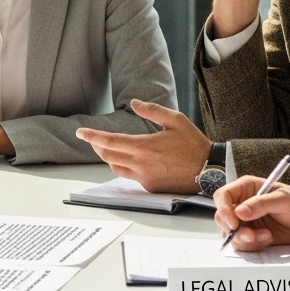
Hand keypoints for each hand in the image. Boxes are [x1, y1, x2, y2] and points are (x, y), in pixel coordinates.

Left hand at [75, 99, 209, 193]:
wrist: (209, 171)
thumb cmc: (194, 144)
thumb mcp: (176, 120)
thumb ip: (152, 111)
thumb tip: (135, 103)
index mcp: (144, 147)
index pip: (109, 141)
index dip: (92, 136)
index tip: (80, 132)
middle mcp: (141, 165)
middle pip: (107, 155)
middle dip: (96, 145)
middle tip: (91, 137)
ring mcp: (144, 178)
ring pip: (115, 167)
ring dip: (108, 156)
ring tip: (108, 146)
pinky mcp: (150, 187)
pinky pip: (129, 176)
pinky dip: (123, 166)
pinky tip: (128, 159)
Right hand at [212, 175, 289, 251]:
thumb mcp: (282, 199)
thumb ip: (261, 204)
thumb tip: (240, 211)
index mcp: (245, 188)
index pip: (223, 196)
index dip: (223, 209)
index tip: (234, 223)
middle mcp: (241, 204)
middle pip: (222, 217)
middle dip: (235, 230)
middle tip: (251, 235)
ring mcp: (244, 222)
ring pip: (230, 234)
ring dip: (246, 239)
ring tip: (267, 236)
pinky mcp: (250, 235)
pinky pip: (241, 244)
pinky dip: (253, 246)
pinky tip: (267, 239)